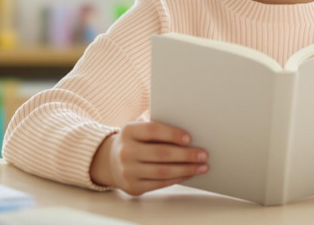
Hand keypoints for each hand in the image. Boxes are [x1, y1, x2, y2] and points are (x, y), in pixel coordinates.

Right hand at [90, 121, 208, 195]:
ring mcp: (128, 171)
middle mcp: (125, 151)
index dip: (172, 134)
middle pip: (161, 153)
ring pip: (163, 171)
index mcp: (128, 131)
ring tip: (202, 166)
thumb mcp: (139, 129)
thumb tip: (188, 133)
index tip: (190, 138)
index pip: (153, 130)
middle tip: (203, 154)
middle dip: (186, 154)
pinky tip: (189, 174)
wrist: (110, 161)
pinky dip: (177, 178)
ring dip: (186, 169)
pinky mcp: (133, 187)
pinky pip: (160, 183)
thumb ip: (157, 128)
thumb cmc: (134, 141)